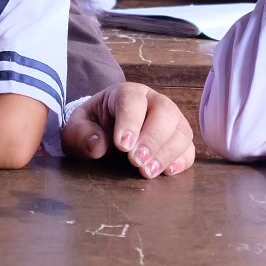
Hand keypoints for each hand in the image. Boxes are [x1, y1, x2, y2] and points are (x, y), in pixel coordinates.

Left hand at [62, 82, 195, 178]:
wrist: (104, 132)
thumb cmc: (92, 127)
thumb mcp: (77, 128)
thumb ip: (81, 134)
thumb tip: (97, 145)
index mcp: (127, 93)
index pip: (134, 100)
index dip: (130, 121)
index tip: (122, 145)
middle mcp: (154, 102)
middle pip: (165, 112)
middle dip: (152, 138)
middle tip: (135, 161)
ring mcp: (171, 121)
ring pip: (181, 131)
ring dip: (166, 153)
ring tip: (146, 172)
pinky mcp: (178, 141)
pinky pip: (188, 149)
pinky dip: (181, 161)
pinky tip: (166, 172)